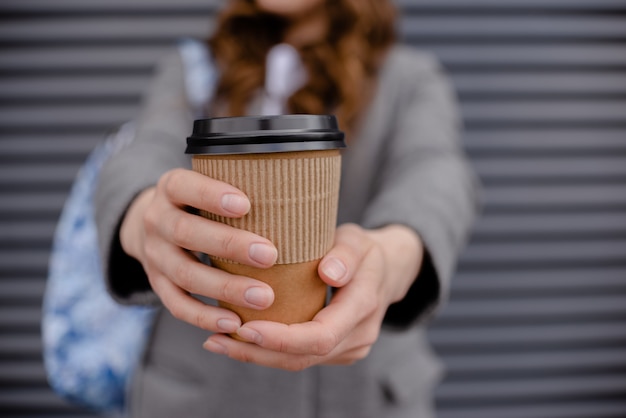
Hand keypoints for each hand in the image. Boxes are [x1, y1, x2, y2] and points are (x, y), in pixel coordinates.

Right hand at [119, 168, 278, 333]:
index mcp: (171, 188)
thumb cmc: (204, 202)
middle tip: (269, 255)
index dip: (210, 195)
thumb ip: (242, 186)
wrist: (159, 226)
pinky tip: (234, 323)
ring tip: (264, 297)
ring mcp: (154, 255)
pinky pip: (177, 305)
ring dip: (225, 287)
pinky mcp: (158, 284)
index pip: (183, 186)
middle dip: (228, 245)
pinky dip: (204, 316)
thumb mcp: (211, 183)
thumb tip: (302, 197)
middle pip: (185, 232)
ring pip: (184, 273)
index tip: (246, 204)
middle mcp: (156, 220)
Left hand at [203, 223, 422, 369]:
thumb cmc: (364, 249)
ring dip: (258, 356)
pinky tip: (240, 341)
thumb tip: (329, 273)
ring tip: (218, 343)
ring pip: (299, 363)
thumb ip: (345, 254)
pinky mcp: (338, 351)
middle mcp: (360, 335)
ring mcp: (350, 348)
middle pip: (304, 357)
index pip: (320, 335)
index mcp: (364, 305)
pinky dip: (270, 352)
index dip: (281, 338)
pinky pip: (302, 358)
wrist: (387, 270)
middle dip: (258, 353)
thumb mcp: (357, 239)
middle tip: (216, 340)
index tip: (245, 328)